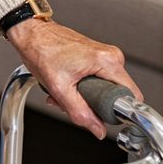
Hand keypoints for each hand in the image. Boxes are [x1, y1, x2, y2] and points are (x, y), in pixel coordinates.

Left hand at [6, 18, 140, 138]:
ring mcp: (105, 56)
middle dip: (94, 104)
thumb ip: (80, 112)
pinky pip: (99, 81)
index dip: (117, 111)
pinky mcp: (98, 57)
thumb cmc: (41, 51)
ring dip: (84, 97)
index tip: (99, 114)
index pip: (131, 96)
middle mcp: (111, 56)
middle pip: (116, 95)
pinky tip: (66, 85)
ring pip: (105, 89)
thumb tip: (98, 129)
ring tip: (64, 91)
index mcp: (108, 61)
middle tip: (72, 101)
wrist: (31, 34)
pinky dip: (82, 87)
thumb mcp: (59, 88)